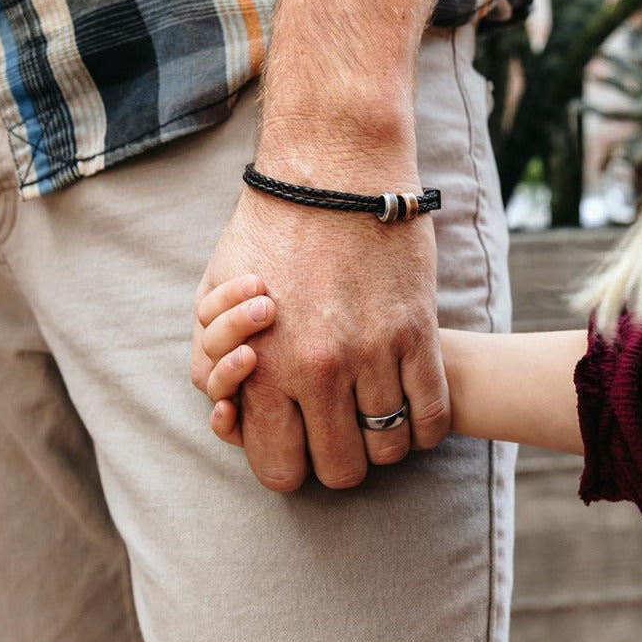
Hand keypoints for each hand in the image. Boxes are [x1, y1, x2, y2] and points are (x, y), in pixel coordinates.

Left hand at [194, 185, 449, 490]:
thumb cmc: (267, 229)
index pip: (279, 468)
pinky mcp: (417, 332)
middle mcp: (318, 371)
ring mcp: (372, 354)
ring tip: (377, 412)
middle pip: (341, 469)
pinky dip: (424, 423)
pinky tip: (413, 405)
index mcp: (263, 369)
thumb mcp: (211, 292)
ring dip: (383, 440)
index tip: (301, 444)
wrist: (331, 171)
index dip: (291, 465)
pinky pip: (432, 414)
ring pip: (389, 447)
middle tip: (342, 431)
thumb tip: (227, 411)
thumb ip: (210, 357)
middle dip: (340, 459)